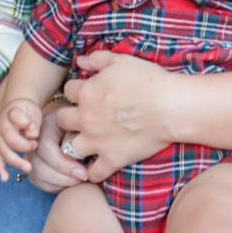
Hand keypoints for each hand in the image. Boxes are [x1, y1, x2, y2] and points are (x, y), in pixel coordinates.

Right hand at [0, 97, 44, 180]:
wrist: (15, 108)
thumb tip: (33, 135)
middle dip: (24, 146)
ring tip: (28, 167)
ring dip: (16, 161)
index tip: (35, 130)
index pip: (15, 116)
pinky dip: (0, 169)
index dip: (25, 123)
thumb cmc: (27, 111)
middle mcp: (1, 125)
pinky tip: (5, 178)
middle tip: (35, 146)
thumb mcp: (33, 111)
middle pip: (10, 139)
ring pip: (3, 151)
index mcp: (12, 112)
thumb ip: (34, 123)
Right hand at [26, 103, 92, 192]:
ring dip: (63, 183)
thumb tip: (73, 157)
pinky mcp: (32, 171)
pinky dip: (58, 186)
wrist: (65, 129)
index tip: (82, 172)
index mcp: (42, 129)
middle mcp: (31, 145)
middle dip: (65, 177)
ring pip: (41, 178)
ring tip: (79, 179)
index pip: (45, 149)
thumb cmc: (73, 127)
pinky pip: (43, 184)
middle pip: (41, 168)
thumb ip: (74, 139)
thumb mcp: (76, 127)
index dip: (64, 165)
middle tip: (84, 177)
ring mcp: (29, 159)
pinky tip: (71, 181)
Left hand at [62, 51, 181, 181]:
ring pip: (70, 148)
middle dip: (69, 118)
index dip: (77, 91)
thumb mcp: (121, 61)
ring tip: (87, 143)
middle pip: (61, 120)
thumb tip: (80, 59)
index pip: (68, 91)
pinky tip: (100, 165)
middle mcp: (86, 118)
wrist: (170, 107)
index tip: (86, 93)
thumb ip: (97, 59)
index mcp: (87, 93)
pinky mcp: (112, 159)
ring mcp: (97, 141)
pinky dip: (94, 172)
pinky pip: (93, 173)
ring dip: (76, 145)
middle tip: (82, 118)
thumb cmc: (148, 80)